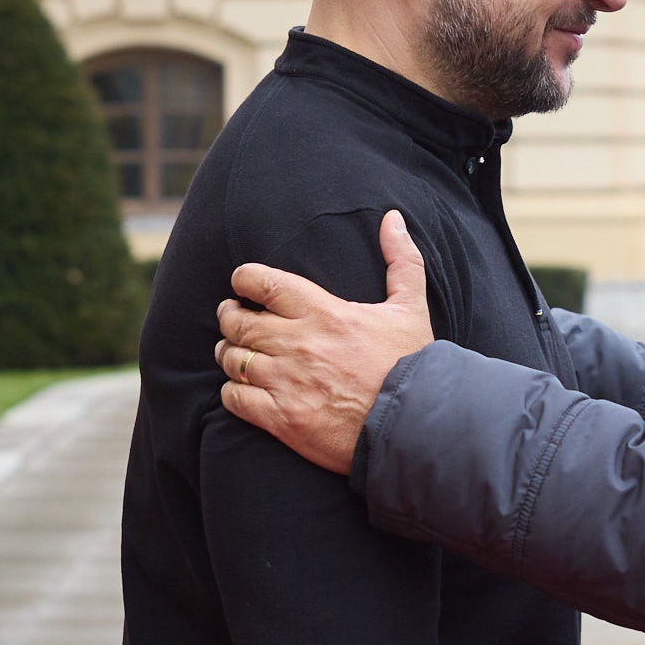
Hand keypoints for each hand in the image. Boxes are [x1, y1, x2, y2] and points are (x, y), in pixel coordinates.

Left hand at [216, 210, 435, 474]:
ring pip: (232, 359)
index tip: (243, 285)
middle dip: (230, 316)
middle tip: (233, 318)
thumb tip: (393, 218)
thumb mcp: (411, 307)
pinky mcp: (282, 418)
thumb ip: (401, 259)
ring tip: (236, 354)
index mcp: (323, 312)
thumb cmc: (413, 365)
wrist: (415, 426)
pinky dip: (232, 392)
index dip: (244, 279)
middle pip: (237, 321)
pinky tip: (243, 390)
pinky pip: (234, 399)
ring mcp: (286, 382)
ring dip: (229, 354)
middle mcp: (298, 343)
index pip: (263, 283)